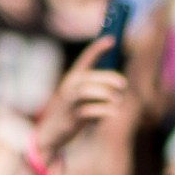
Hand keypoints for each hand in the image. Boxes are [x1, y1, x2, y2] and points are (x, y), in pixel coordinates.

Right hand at [33, 37, 127, 155]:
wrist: (51, 135)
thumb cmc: (71, 114)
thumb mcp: (82, 99)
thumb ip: (97, 89)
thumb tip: (120, 83)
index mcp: (73, 79)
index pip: (85, 59)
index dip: (97, 48)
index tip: (112, 39)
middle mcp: (69, 88)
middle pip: (87, 77)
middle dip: (107, 78)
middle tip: (123, 84)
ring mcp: (69, 103)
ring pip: (85, 92)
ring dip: (105, 94)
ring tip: (118, 100)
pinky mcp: (71, 119)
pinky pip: (88, 111)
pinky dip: (104, 111)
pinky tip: (114, 112)